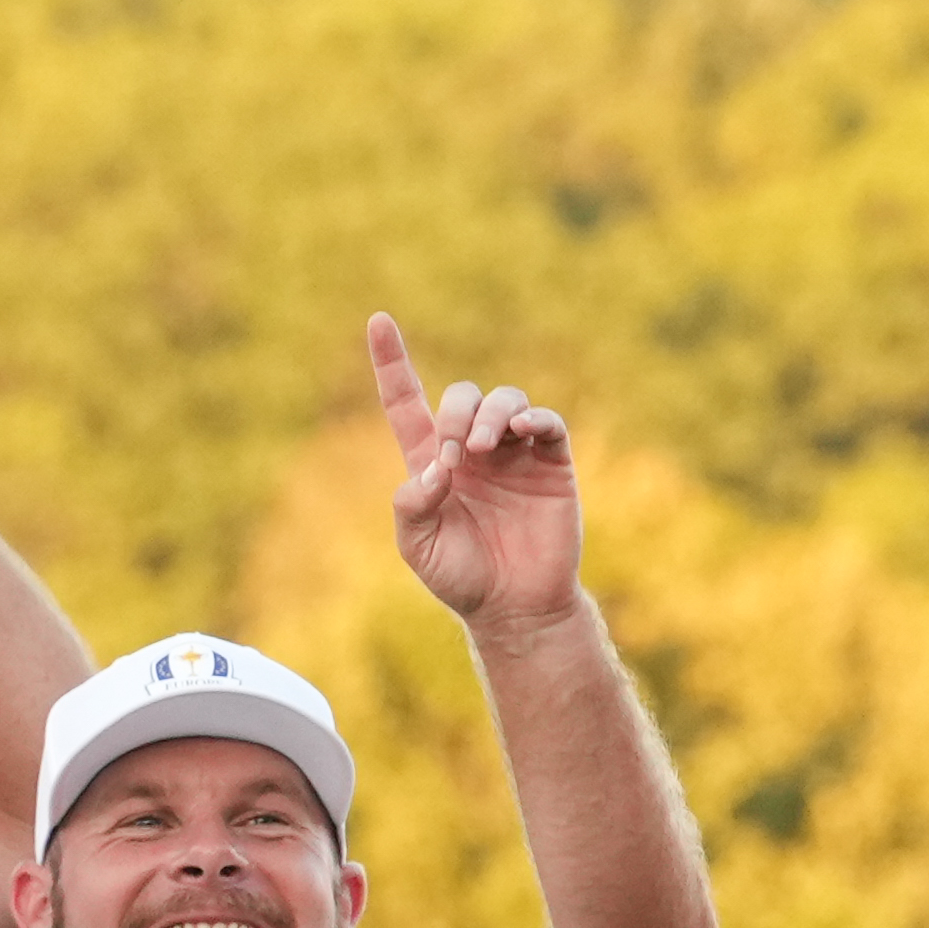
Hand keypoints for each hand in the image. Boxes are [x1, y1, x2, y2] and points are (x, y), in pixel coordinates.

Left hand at [371, 311, 581, 636]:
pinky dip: (536, 419)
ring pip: (505, 400)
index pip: (407, 402)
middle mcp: (472, 449)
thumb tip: (434, 467)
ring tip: (483, 448)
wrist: (514, 606)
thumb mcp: (418, 546)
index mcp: (433, 463)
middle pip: (461, 395)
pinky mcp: (551, 462)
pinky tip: (523, 433)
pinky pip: (547, 423)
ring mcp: (513, 453)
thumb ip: (412, 505)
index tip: (377, 321)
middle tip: (455, 454)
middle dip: (455, 414)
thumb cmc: (461, 577)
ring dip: (490, 414)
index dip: (392, 362)